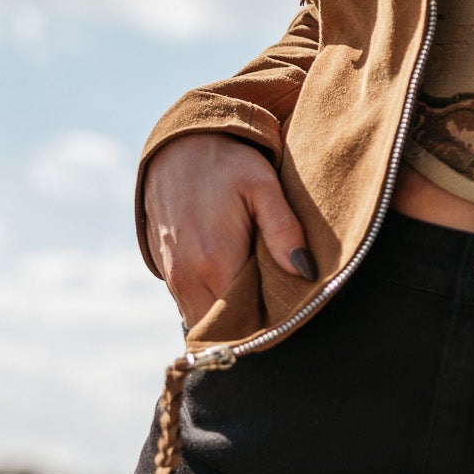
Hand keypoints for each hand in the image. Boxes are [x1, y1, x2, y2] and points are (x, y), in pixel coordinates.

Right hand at [143, 133, 314, 328]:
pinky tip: (235, 285)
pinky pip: (191, 305)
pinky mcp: (166, 272)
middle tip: (280, 311)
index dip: (271, 325)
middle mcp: (188, 276)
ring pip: (204, 320)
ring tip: (259, 298)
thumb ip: (285, 230)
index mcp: (215, 260)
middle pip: (224, 327)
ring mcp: (173, 276)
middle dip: (251, 327)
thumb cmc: (227, 163)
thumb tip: (307, 272)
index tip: (293, 317)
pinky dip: (213, 304)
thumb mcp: (263, 186)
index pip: (247, 320)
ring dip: (230, 318)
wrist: (178, 146)